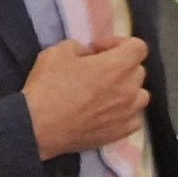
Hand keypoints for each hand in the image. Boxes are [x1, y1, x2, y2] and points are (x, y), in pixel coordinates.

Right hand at [26, 35, 149, 156]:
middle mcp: (129, 89)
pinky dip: (124, 112)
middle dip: (120, 66)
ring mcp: (128, 113)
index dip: (119, 44)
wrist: (38, 127)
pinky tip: (106, 112)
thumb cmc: (48, 87)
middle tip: (97, 71)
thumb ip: (80, 47)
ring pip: (139, 95)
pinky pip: (133, 118)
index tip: (99, 50)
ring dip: (126, 90)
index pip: (138, 47)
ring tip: (104, 93)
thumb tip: (89, 55)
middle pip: (137, 70)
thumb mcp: (58, 52)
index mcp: (118, 66)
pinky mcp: (121, 133)